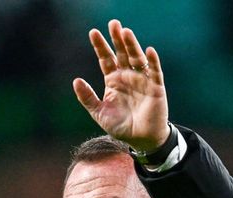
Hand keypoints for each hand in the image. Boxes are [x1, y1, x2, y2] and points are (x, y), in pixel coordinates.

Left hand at [73, 20, 169, 152]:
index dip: (100, 46)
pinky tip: (149, 50)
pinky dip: (152, 61)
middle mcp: (127, 76)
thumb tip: (76, 80)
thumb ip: (87, 98)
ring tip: (126, 32)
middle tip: (113, 23)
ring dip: (132, 45)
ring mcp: (142, 80)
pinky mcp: (156, 87)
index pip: (106, 59)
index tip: (93, 32)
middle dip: (117, 39)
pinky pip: (154, 71)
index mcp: (113, 80)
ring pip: (137, 58)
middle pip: (122, 53)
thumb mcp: (99, 112)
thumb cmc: (121, 126)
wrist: (140, 140)